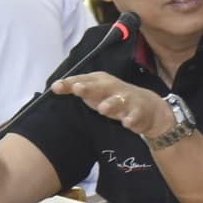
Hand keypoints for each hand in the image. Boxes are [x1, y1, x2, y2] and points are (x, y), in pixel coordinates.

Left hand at [52, 72, 174, 136]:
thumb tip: (54, 87)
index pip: (83, 80)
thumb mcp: (94, 92)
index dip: (69, 83)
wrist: (147, 106)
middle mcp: (112, 88)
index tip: (56, 87)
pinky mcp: (138, 113)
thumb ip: (75, 89)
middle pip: (100, 87)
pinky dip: (131, 119)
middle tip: (78, 89)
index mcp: (100, 81)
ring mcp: (127, 100)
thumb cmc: (113, 98)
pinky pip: (135, 116)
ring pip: (118, 101)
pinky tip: (127, 123)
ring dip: (111, 104)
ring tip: (103, 109)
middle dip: (89, 88)